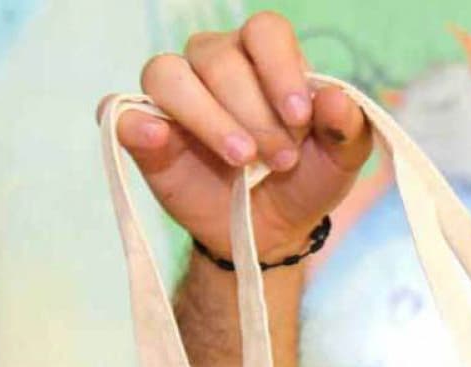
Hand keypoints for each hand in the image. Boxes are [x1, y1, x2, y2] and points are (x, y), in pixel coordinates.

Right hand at [118, 12, 371, 262]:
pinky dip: (136, 122)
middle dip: (255, 114)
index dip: (281, 69)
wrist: (271, 232)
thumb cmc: (303, 181)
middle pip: (220, 59)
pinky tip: (158, 138)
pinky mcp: (145, 132)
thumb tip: (334, 99)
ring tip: (240, 160)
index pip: (265, 31)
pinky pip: (123, 110)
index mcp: (263, 57)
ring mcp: (175, 95)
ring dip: (207, 117)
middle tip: (279, 161)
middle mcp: (214, 63)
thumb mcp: (339, 162)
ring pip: (170, 75)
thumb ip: (348, 128)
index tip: (299, 118)